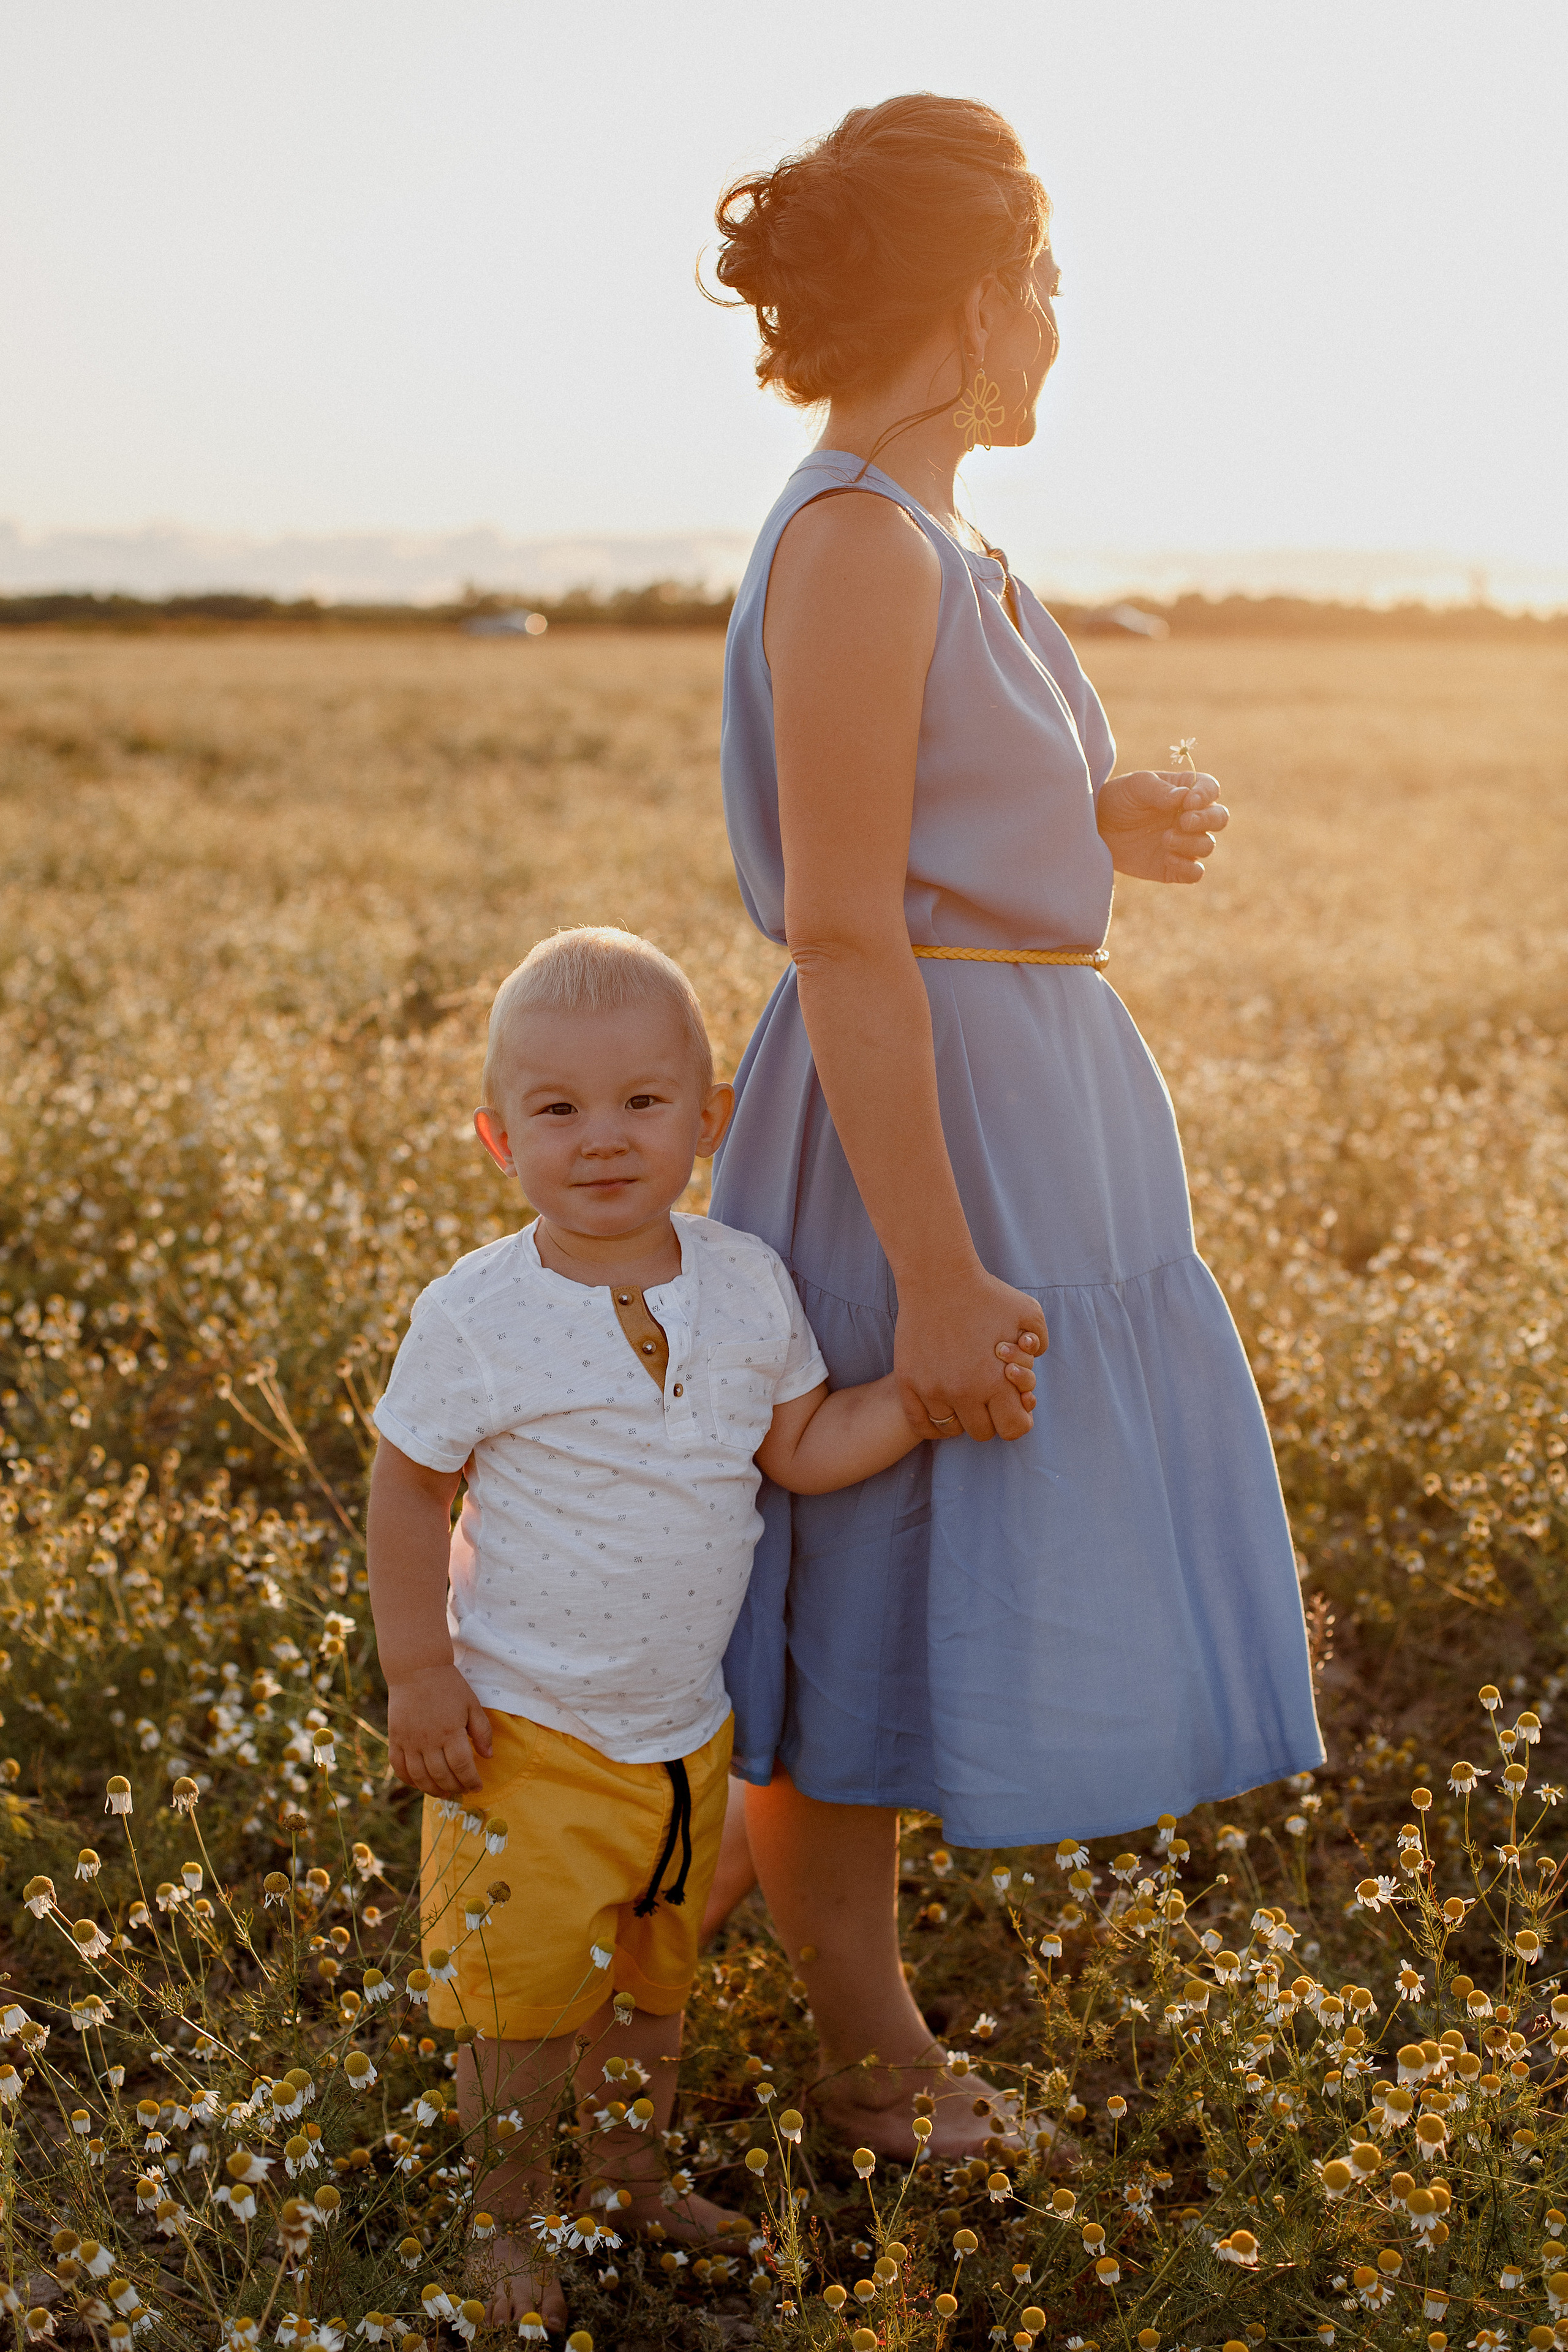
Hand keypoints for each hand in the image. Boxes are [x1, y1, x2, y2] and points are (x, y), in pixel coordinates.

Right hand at [387, 1662, 493, 1798]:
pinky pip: (399, 1768)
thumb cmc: (449, 1686)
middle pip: (441, 1776)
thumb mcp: (472, 1704)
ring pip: (420, 1777)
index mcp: (451, 1732)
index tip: (477, 1786)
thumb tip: (488, 1756)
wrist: (417, 1669)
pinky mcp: (395, 1739)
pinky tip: (419, 1784)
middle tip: (462, 1790)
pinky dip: (409, 1781)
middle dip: (455, 1787)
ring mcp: (409, 1741)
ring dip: (433, 1790)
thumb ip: (482, 1731)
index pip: (462, 1767)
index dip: (471, 1781)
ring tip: (444, 1793)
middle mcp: (428, 1741)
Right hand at [895, 1271, 1046, 1441]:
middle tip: (986, 1396)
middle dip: (989, 1417)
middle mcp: (965, 1392)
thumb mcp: (1029, 1312)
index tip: (1012, 1405)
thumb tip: (1032, 1363)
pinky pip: (920, 1423)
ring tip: (963, 1398)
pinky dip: (932, 1424)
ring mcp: (932, 1389)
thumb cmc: (986, 1293)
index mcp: (997, 1381)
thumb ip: (1040, 1341)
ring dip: (960, 1418)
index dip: (1017, 1419)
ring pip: (950, 1429)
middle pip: (981, 1432)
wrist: (938, 1277)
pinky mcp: (908, 1382)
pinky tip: (941, 1408)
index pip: (1013, 1428)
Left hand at [1096, 768, 1227, 882]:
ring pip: (1207, 845)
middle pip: (1219, 818)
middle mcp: (1190, 817)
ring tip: (1165, 839)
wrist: (1096, 829)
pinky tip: (1168, 858)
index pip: (1210, 789)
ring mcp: (1184, 843)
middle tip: (1184, 822)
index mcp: (1186, 791)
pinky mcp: (1174, 867)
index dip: (1206, 795)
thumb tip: (1183, 797)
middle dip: (1207, 820)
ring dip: (1191, 843)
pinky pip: (1195, 873)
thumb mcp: (1135, 786)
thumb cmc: (1118, 800)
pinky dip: (1188, 868)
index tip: (1189, 802)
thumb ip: (1158, 789)